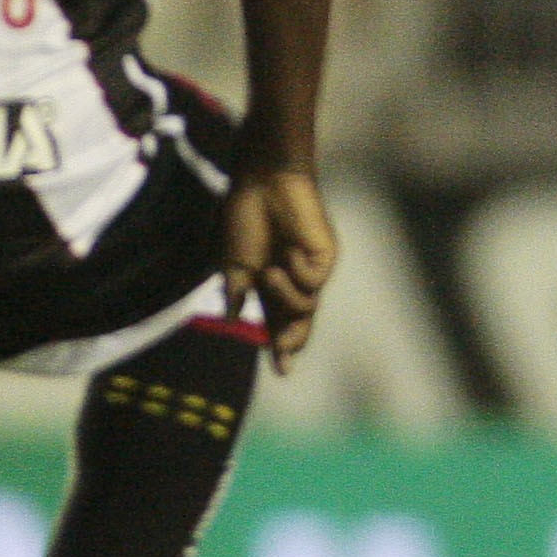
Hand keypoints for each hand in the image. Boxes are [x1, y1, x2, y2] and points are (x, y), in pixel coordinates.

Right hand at [222, 167, 336, 371]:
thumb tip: (233, 322)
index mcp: (268, 284)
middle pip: (299, 323)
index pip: (276, 322)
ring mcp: (309, 270)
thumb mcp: (234, 264)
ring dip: (285, 296)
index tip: (282, 372)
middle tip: (282, 350)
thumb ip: (237, 294)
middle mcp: (292, 281)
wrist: (263, 184)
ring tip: (270, 271)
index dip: (279, 347)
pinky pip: (314, 284)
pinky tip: (288, 254)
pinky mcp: (323, 257)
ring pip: (305, 307)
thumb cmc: (245, 219)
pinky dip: (298, 275)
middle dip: (292, 341)